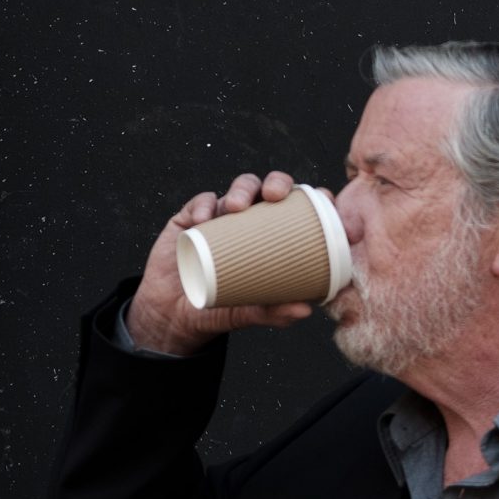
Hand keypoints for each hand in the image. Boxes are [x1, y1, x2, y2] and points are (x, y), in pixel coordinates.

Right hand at [124, 171, 316, 354]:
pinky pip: (199, 203)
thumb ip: (273, 312)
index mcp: (276, 238)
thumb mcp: (249, 313)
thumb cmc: (220, 308)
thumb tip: (305, 310)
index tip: (324, 199)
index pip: (301, 209)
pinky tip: (202, 218)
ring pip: (239, 189)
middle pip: (270, 189)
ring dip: (241, 190)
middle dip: (277, 183)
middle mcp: (252, 222)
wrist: (175, 315)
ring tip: (235, 207)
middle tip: (275, 195)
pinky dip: (202, 206)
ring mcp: (222, 218)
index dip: (314, 198)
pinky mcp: (190, 220)